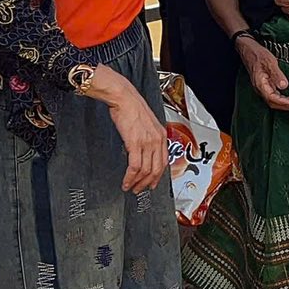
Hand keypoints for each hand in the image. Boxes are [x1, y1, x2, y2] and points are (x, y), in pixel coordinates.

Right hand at [94, 65, 167, 192]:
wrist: (124, 98)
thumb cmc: (132, 108)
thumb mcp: (147, 124)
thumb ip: (149, 138)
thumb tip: (144, 152)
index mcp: (161, 136)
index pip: (164, 162)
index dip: (158, 176)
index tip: (152, 184)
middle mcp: (157, 140)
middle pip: (156, 169)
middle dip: (147, 183)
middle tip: (139, 190)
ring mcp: (147, 142)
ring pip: (146, 170)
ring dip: (137, 182)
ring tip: (130, 188)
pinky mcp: (135, 143)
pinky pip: (135, 166)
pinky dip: (130, 177)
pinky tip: (126, 181)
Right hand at [234, 34, 288, 110]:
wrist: (249, 50)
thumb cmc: (258, 55)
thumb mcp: (270, 62)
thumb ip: (277, 74)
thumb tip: (284, 85)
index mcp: (260, 84)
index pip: (272, 98)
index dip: (284, 103)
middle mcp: (260, 88)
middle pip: (273, 103)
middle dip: (286, 105)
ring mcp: (262, 88)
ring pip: (273, 101)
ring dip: (285, 103)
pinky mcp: (264, 85)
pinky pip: (273, 96)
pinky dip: (282, 99)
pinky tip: (288, 98)